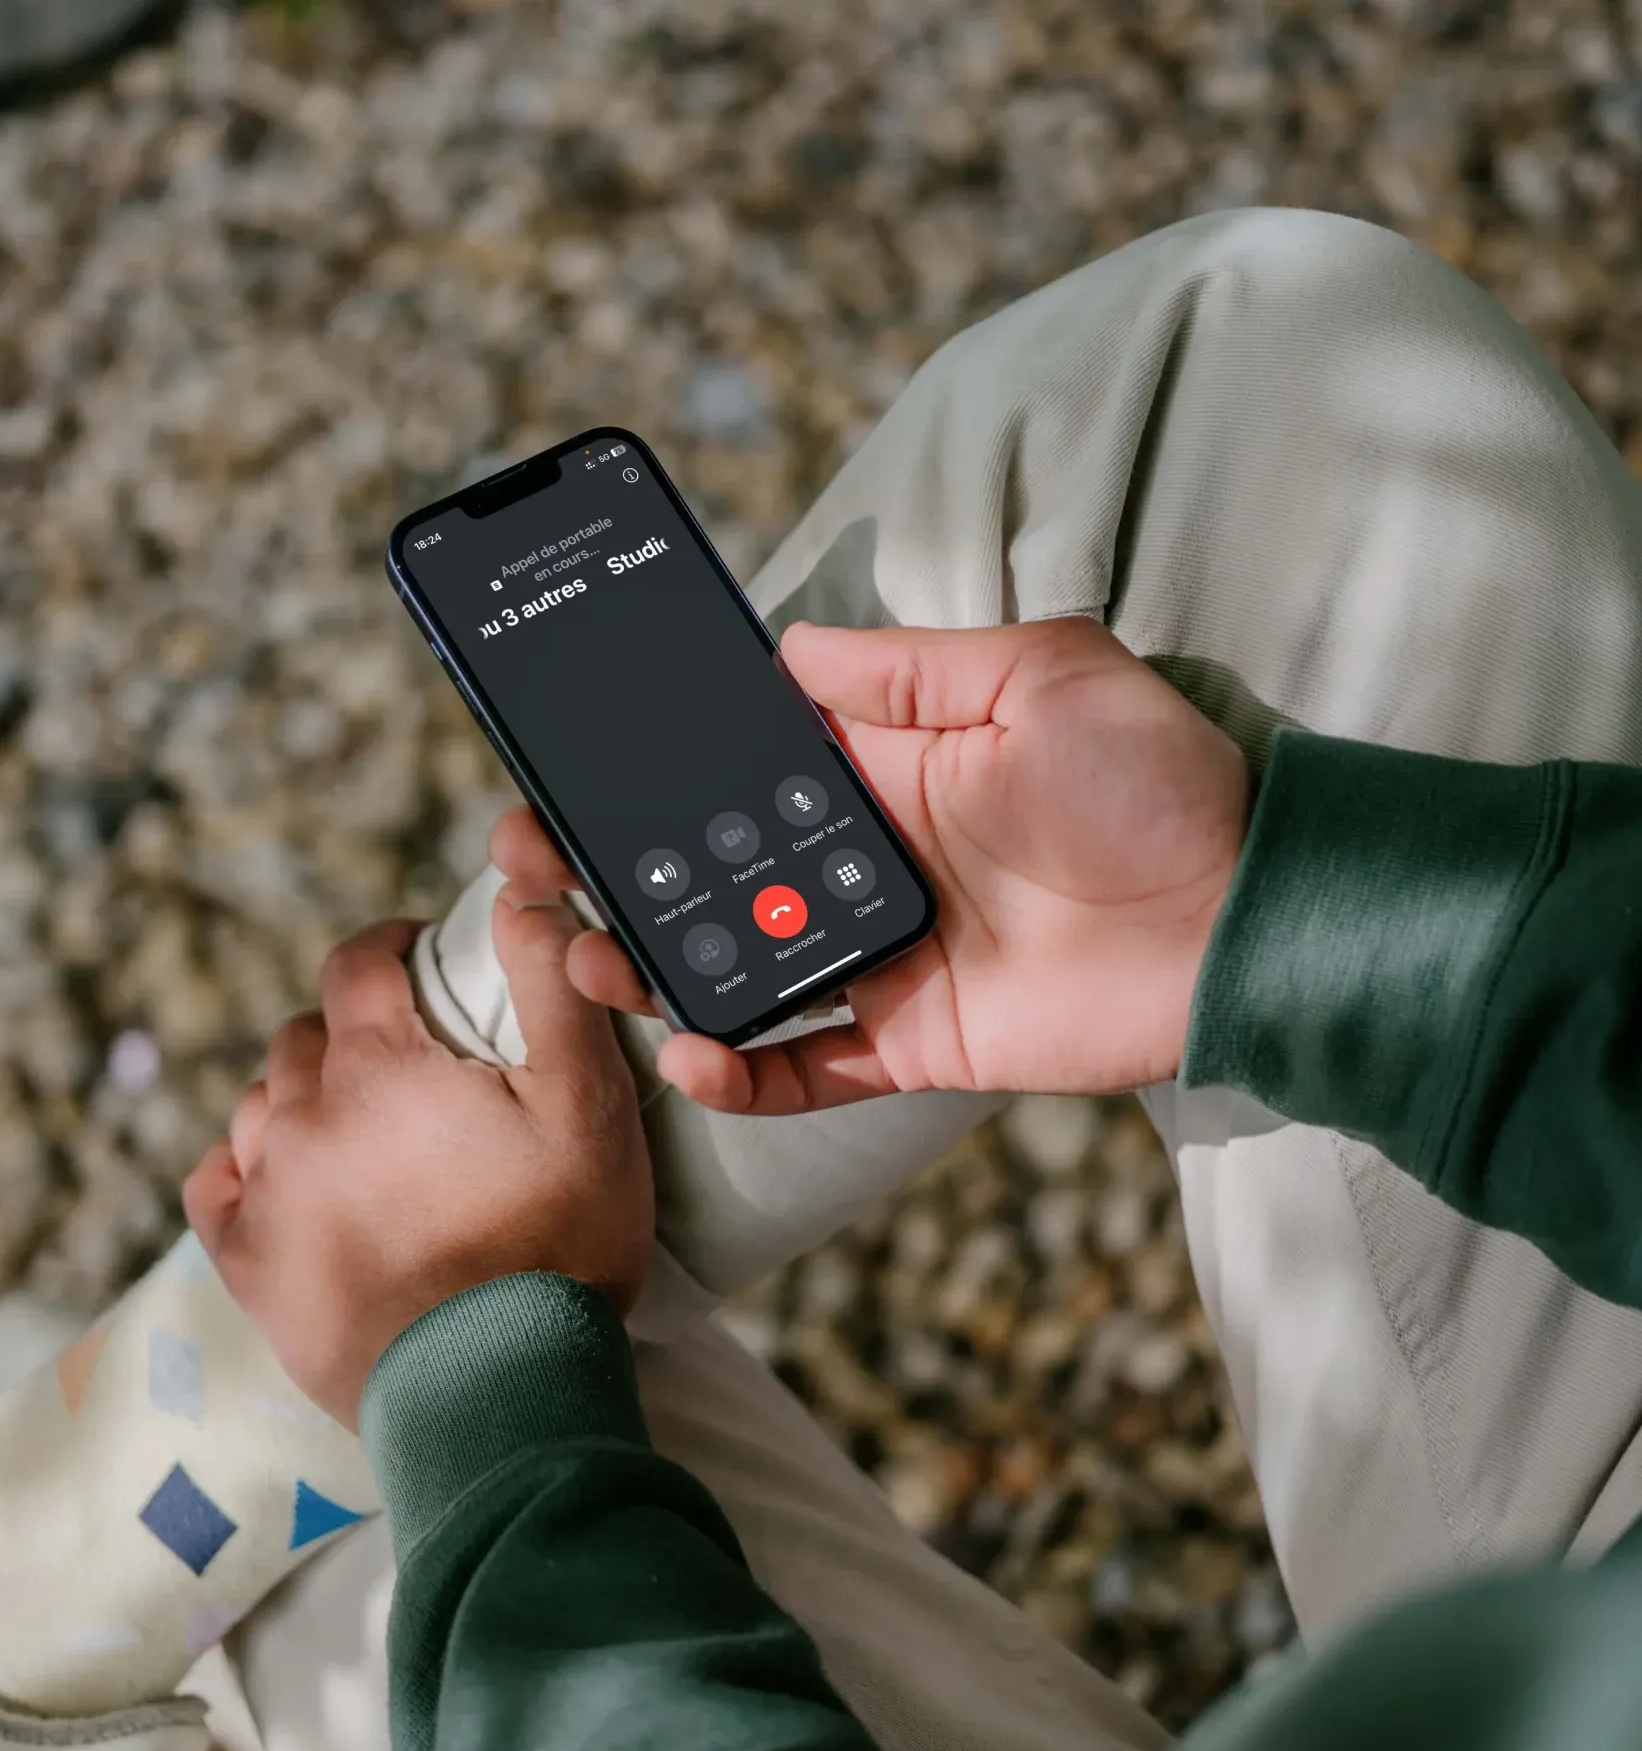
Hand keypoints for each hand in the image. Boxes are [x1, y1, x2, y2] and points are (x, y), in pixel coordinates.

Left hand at [183, 892, 653, 1429]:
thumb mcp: (588, 1103)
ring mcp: (268, 1194)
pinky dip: (244, 1168)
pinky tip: (282, 1178)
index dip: (389, 947)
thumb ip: (553, 987)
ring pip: (262, 1105)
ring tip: (359, 1129)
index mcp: (379, 1066)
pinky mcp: (249, 1266)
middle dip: (354, 1031)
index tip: (417, 956)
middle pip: (308, 1036)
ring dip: (304, 1099)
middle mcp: (303, 1117)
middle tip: (410, 1064)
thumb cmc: (558, 1246)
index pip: (357, 963)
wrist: (499, 1390)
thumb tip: (522, 890)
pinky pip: (216, 1185)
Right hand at [499, 616, 1249, 1113]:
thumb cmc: (1159, 782)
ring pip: (743, 969)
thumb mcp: (1039, 674)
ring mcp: (885, 958)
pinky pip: (809, 1064)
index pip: (748, 777)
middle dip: (628, 874)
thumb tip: (791, 644)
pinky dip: (745, 1067)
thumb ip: (908, 668)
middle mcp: (871, 866)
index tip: (583, 773)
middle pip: (720, 877)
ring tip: (587, 958)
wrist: (1247, 914)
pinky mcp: (914, 1039)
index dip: (665, 779)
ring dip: (658, 970)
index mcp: (889, 775)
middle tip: (541, 867)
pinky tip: (689, 1048)